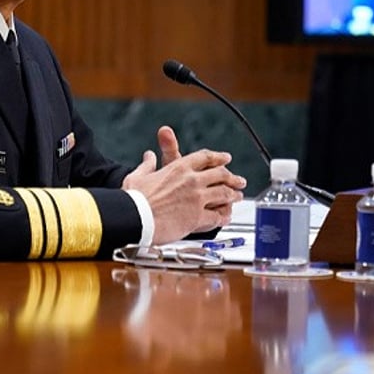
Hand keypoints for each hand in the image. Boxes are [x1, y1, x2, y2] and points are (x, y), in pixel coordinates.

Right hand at [123, 125, 245, 243]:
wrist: (134, 218)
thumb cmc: (133, 199)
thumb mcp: (138, 175)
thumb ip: (147, 165)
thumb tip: (148, 155)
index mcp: (179, 167)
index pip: (205, 158)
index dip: (218, 157)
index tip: (226, 158)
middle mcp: (192, 180)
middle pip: (220, 174)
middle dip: (232, 177)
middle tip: (239, 180)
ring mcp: (197, 198)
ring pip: (223, 194)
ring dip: (233, 195)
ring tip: (238, 197)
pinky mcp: (197, 217)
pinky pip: (217, 216)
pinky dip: (224, 216)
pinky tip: (227, 217)